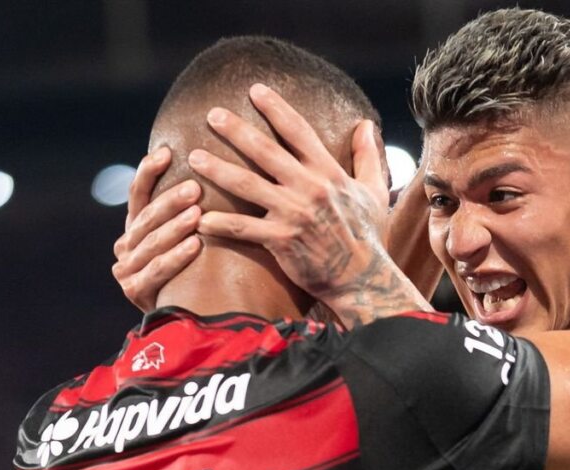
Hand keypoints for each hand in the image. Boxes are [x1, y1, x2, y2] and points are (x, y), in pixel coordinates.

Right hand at [112, 147, 201, 311]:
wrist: (189, 314)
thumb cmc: (199, 265)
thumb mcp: (193, 232)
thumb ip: (193, 206)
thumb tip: (217, 163)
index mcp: (136, 225)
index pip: (139, 193)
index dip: (149, 172)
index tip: (166, 152)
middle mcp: (126, 244)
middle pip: (146, 217)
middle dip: (170, 201)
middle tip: (194, 187)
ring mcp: (126, 268)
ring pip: (151, 243)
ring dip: (174, 227)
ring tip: (197, 215)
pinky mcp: (134, 291)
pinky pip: (157, 271)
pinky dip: (175, 257)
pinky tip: (195, 245)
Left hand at [191, 83, 390, 301]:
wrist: (363, 279)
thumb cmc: (368, 236)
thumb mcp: (374, 191)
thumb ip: (367, 155)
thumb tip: (366, 123)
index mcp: (329, 173)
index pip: (299, 132)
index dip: (276, 108)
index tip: (255, 90)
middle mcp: (309, 188)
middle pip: (265, 151)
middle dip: (236, 130)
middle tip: (212, 114)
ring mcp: (294, 214)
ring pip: (247, 185)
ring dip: (218, 169)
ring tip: (195, 158)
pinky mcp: (282, 241)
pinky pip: (243, 228)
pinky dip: (219, 223)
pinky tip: (199, 218)